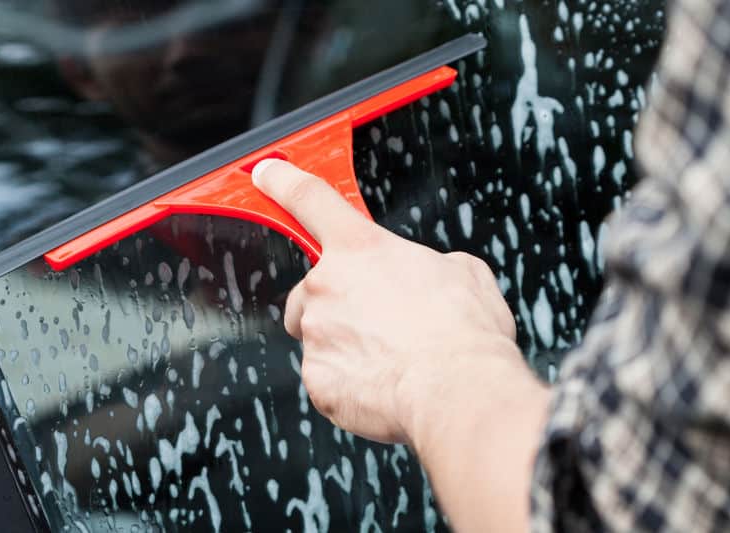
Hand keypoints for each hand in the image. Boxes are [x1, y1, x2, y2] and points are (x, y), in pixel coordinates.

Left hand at [252, 159, 525, 444]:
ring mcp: (317, 333)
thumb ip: (430, 263)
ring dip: (343, 341)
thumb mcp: (464, 272)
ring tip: (389, 355)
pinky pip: (326, 375)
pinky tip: (383, 382)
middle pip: (311, 287)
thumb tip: (433, 273)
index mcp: (361, 248)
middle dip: (336, 301)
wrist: (457, 390)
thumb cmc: (463, 332)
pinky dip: (348, 380)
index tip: (266, 173)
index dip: (284, 181)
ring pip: (318, 334)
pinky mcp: (316, 378)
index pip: (310, 199)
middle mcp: (326, 285)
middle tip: (379, 319)